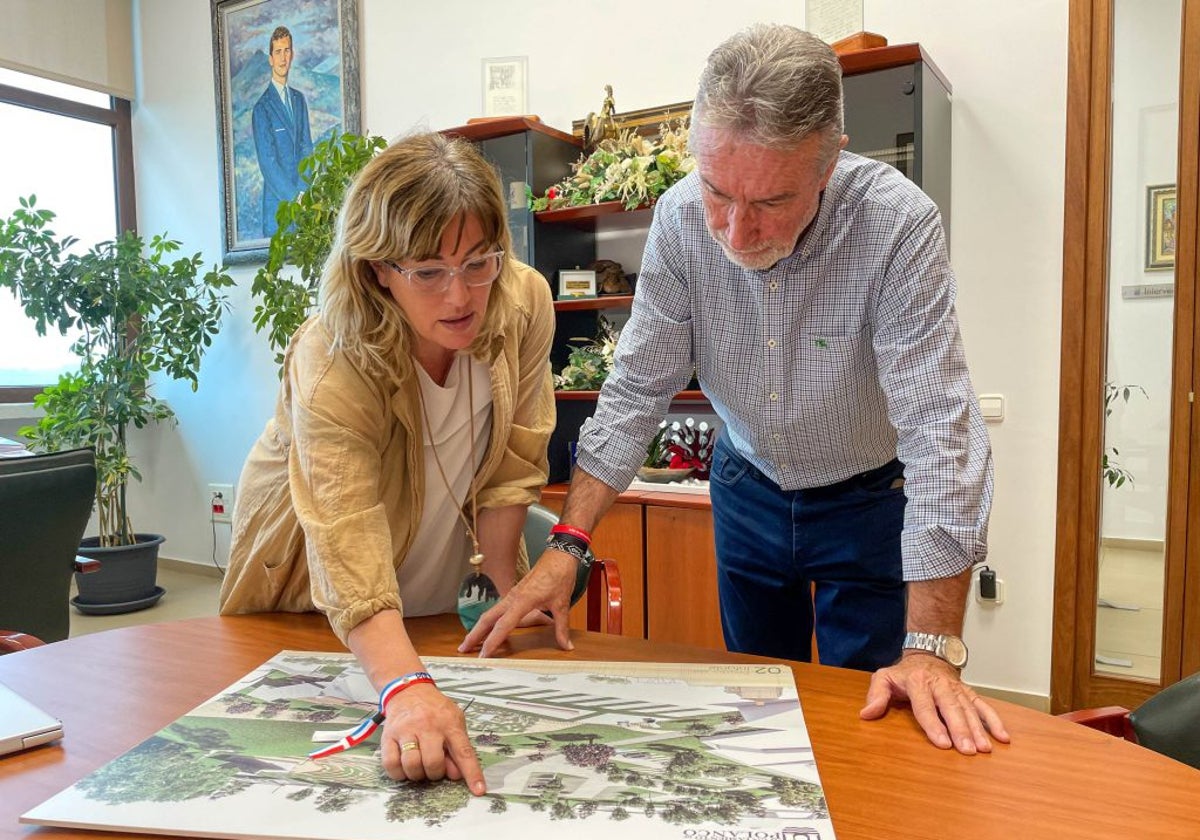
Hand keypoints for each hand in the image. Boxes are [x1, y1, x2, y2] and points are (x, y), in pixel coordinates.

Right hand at [379, 683, 484, 793]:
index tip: (478, 790)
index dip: (472, 773)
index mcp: (449, 723)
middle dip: (435, 773)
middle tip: (434, 768)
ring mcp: (406, 730)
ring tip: (419, 767)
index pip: (464, 752)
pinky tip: (404, 767)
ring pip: (412, 765)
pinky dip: (398, 773)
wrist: (409, 691)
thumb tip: (456, 775)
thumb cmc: (435, 710)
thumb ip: (458, 747)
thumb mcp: (454, 721)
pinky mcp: (388, 735)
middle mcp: (428, 726)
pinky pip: (391, 764)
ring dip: (417, 774)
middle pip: (433, 763)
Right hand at [459, 548, 576, 656]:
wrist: (559, 555)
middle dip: (474, 634)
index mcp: (523, 600)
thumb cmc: (560, 576)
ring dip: (479, 627)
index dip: (492, 641)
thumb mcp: (562, 604)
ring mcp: (512, 595)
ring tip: (471, 642)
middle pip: (487, 618)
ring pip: (490, 613)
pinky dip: (490, 621)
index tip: (483, 654)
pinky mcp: (515, 594)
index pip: (503, 625)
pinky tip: (489, 629)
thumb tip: (566, 645)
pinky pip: (498, 610)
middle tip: (462, 649)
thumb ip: (561, 627)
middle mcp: (513, 597)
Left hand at [859, 652, 1010, 753]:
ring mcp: (956, 689)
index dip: (933, 725)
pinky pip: (983, 706)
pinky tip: (1002, 737)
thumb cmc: (905, 673)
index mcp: (918, 682)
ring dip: (978, 729)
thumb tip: (866, 713)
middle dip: (960, 730)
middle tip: (967, 750)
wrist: (929, 653)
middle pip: (951, 709)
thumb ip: (876, 695)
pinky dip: (994, 720)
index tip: (942, 743)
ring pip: (969, 709)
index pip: (925, 706)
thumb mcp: (884, 678)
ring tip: (984, 748)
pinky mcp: (969, 692)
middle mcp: (940, 685)